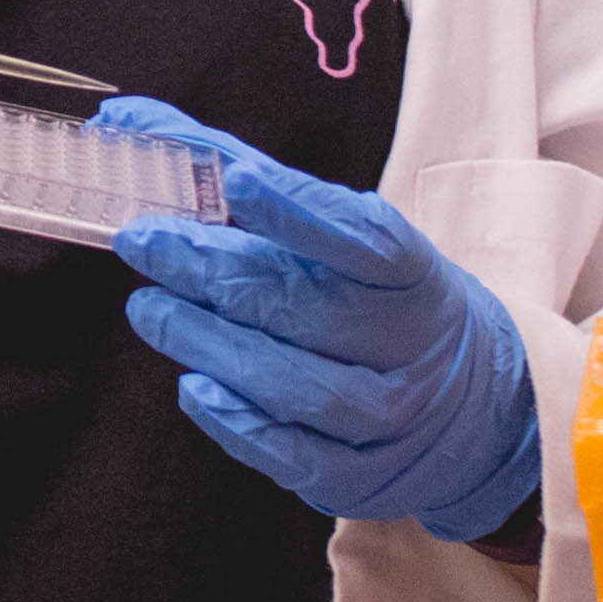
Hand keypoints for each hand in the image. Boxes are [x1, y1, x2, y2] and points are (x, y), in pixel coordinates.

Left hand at [105, 102, 539, 540]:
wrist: (470, 408)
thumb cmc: (378, 300)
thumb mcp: (337, 233)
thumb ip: (240, 176)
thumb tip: (132, 126)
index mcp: (412, 273)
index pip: (365, 238)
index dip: (300, 210)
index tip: (235, 180)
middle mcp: (406, 345)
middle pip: (308, 306)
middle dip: (214, 270)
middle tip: (143, 239)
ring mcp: (386, 416)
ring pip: (296, 383)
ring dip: (210, 343)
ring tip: (148, 308)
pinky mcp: (355, 475)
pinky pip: (292, 453)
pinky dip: (238, 421)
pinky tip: (193, 387)